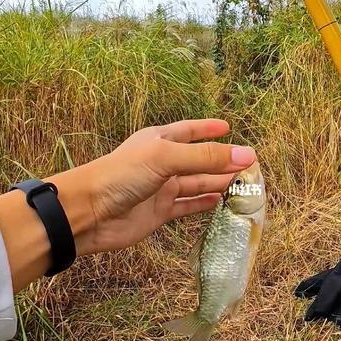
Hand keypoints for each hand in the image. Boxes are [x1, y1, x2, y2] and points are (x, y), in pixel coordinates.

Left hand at [63, 119, 255, 255]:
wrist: (88, 212)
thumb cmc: (123, 174)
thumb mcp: (166, 157)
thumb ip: (205, 157)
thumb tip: (247, 155)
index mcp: (161, 140)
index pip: (190, 130)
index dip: (208, 129)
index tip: (228, 128)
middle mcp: (163, 162)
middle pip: (200, 160)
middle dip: (223, 161)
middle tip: (251, 166)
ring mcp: (162, 188)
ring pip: (197, 183)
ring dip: (219, 183)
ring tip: (245, 185)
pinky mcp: (160, 212)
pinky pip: (188, 205)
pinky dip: (205, 204)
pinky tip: (221, 203)